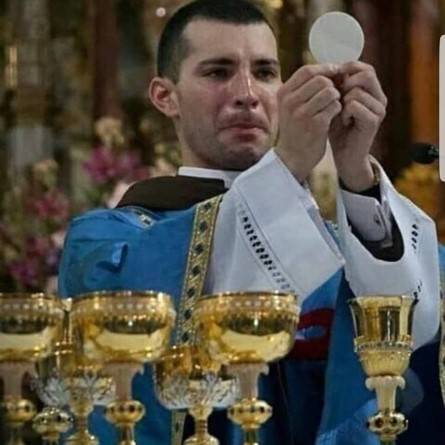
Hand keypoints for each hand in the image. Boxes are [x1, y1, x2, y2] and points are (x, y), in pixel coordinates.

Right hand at [275, 64, 341, 181]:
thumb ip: (304, 88)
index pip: (307, 70)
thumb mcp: (291, 106)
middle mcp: (290, 102)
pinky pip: (335, 106)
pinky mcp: (315, 125)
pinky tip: (335, 117)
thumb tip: (330, 69)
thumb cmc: (295, 129)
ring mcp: (302, 113)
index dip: (324, 69)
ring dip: (336, 98)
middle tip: (336, 95)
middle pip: (321, 79)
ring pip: (330, 92)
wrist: (292, 158)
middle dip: (332, 85)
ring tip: (333, 107)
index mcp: (283, 94)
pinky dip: (338, 109)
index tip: (334, 75)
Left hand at [329, 61, 386, 190]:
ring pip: (357, 91)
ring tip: (340, 114)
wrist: (344, 154)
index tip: (332, 80)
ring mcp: (379, 109)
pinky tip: (343, 122)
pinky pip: (355, 105)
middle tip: (337, 98)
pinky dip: (344, 112)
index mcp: (372, 91)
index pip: (365, 67)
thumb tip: (330, 67)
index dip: (347, 69)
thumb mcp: (336, 103)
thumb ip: (337, 86)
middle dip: (346, 83)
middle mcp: (379, 97)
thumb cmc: (338, 128)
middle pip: (366, 74)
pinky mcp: (374, 121)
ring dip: (342, 101)